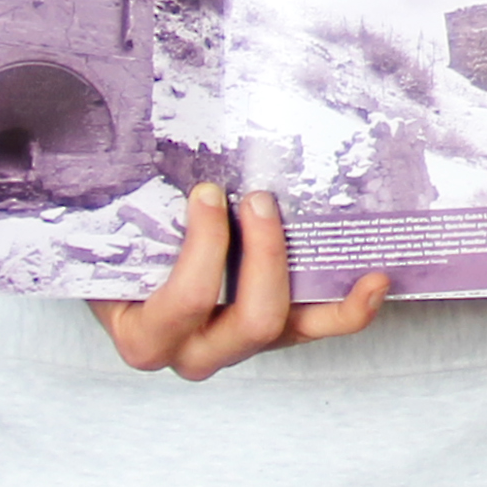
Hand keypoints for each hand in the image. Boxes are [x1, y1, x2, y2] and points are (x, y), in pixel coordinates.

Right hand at [91, 183, 392, 381]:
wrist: (123, 283)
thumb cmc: (117, 253)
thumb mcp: (110, 239)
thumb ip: (126, 209)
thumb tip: (137, 134)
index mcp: (145, 335)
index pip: (185, 301)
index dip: (205, 247)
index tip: (210, 193)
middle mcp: (194, 352)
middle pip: (250, 319)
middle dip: (264, 254)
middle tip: (259, 198)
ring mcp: (238, 346)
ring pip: (287, 326)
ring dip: (299, 267)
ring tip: (299, 220)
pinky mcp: (275, 335)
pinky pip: (320, 330)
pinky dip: (352, 309)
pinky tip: (376, 279)